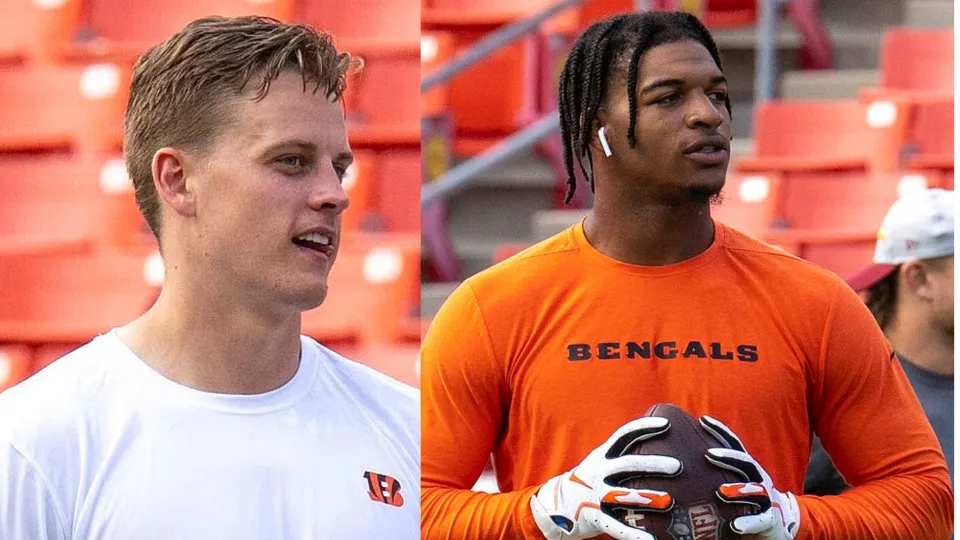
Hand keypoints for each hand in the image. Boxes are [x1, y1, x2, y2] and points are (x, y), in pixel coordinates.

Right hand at [529, 417, 682, 539]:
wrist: (555, 504)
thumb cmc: (588, 481)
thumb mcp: (600, 462)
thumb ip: (622, 455)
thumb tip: (657, 447)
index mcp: (602, 456)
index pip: (624, 435)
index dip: (644, 427)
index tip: (666, 424)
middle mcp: (598, 472)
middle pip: (628, 464)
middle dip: (653, 464)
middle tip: (677, 466)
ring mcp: (596, 495)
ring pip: (624, 495)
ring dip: (647, 497)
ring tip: (670, 501)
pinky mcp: (594, 517)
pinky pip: (616, 526)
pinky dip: (633, 534)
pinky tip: (651, 539)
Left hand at [700, 415, 800, 539]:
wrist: (777, 523)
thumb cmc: (746, 500)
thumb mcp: (733, 480)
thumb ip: (715, 469)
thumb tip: (682, 456)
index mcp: (748, 468)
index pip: (735, 445)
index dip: (721, 431)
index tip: (702, 419)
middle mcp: (759, 480)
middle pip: (746, 463)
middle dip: (729, 456)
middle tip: (708, 453)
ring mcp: (767, 500)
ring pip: (757, 491)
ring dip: (739, 490)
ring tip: (720, 491)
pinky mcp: (771, 521)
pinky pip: (762, 520)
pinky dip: (749, 522)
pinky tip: (735, 525)